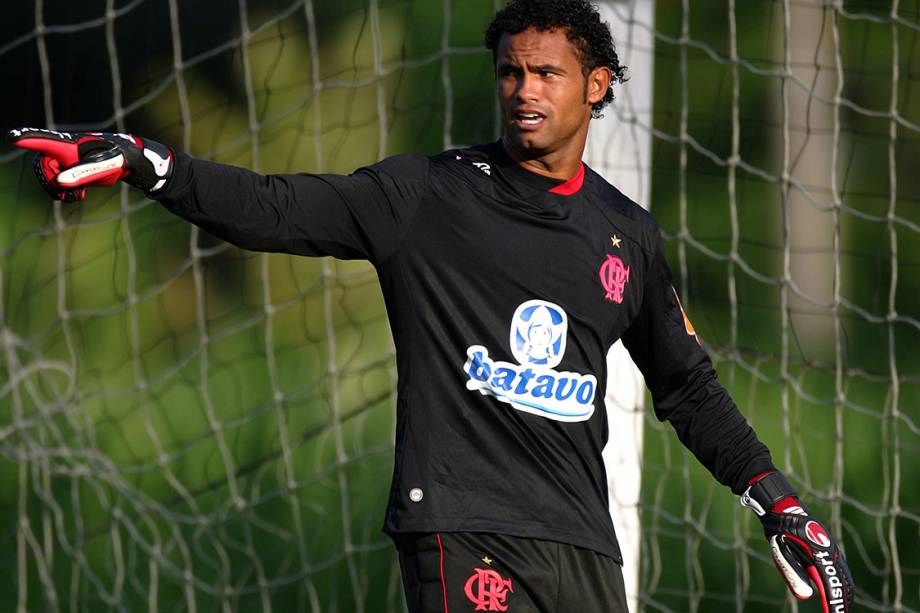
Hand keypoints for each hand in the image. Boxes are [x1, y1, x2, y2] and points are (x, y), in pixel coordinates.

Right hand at [7, 127, 172, 200]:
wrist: (127, 161)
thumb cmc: (117, 159)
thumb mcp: (103, 167)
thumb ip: (81, 173)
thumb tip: (60, 182)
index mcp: (68, 144)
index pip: (44, 140)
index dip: (27, 139)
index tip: (12, 137)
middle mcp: (62, 150)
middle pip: (42, 167)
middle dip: (51, 182)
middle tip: (71, 192)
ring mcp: (63, 160)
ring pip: (48, 178)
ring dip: (58, 190)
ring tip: (78, 195)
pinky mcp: (68, 170)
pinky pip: (56, 184)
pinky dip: (63, 193)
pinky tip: (78, 195)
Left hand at [741, 471, 853, 611]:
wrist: (782, 507)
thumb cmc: (779, 529)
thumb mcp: (780, 550)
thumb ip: (792, 573)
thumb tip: (806, 597)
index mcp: (819, 554)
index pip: (830, 586)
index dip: (833, 604)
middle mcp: (830, 552)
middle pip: (843, 583)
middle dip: (842, 601)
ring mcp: (832, 549)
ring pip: (844, 577)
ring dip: (844, 593)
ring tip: (838, 608)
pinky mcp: (830, 548)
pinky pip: (840, 569)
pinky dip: (842, 583)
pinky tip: (838, 592)